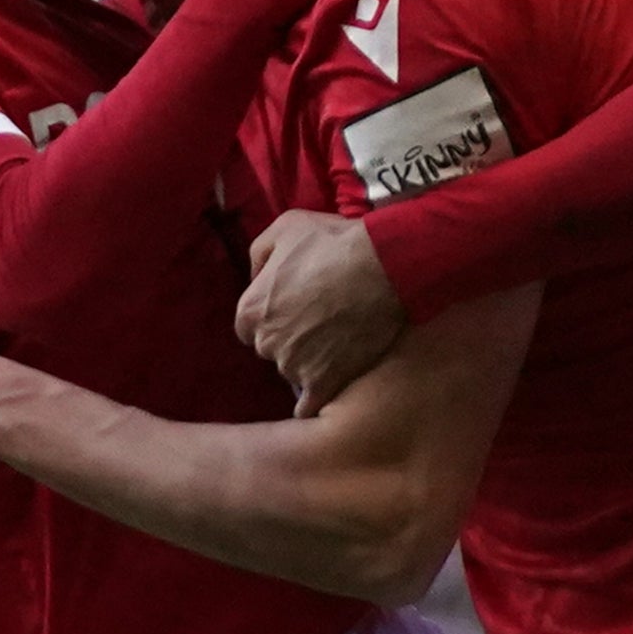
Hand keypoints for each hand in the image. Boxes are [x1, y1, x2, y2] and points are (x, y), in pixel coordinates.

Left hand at [237, 211, 410, 406]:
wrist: (383, 266)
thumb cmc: (334, 242)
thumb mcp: (285, 227)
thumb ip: (260, 253)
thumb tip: (255, 276)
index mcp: (251, 309)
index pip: (248, 325)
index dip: (271, 316)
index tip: (294, 308)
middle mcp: (266, 342)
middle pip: (271, 349)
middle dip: (289, 338)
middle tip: (320, 321)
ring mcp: (295, 366)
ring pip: (293, 372)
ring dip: (308, 363)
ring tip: (336, 342)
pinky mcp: (324, 382)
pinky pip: (308, 406)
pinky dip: (312, 403)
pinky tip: (322, 396)